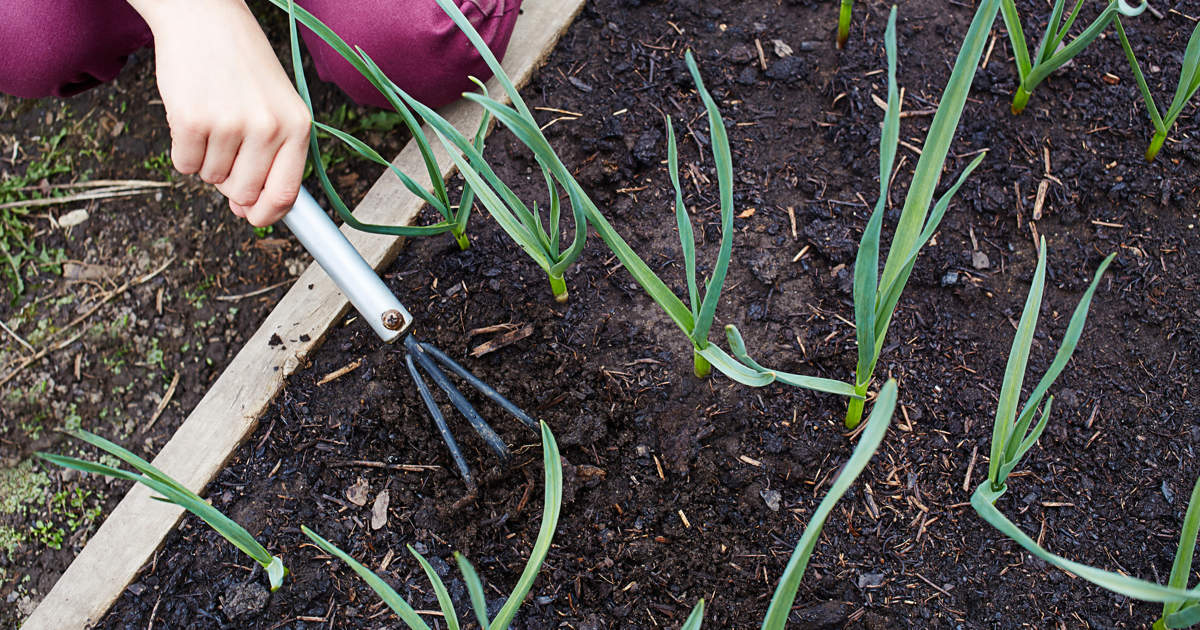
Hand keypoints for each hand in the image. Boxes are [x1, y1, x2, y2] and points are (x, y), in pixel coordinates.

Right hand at [129, 0, 310, 225]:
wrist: (205, 18)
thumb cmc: (242, 65)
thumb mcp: (276, 105)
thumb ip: (273, 157)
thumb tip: (250, 210)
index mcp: (297, 126)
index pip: (287, 193)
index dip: (268, 215)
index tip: (255, 219)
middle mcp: (269, 128)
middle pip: (244, 193)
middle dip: (230, 181)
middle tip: (226, 145)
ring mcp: (231, 125)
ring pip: (211, 179)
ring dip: (206, 159)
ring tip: (213, 119)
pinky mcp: (193, 121)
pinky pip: (184, 164)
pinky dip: (183, 149)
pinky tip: (192, 116)